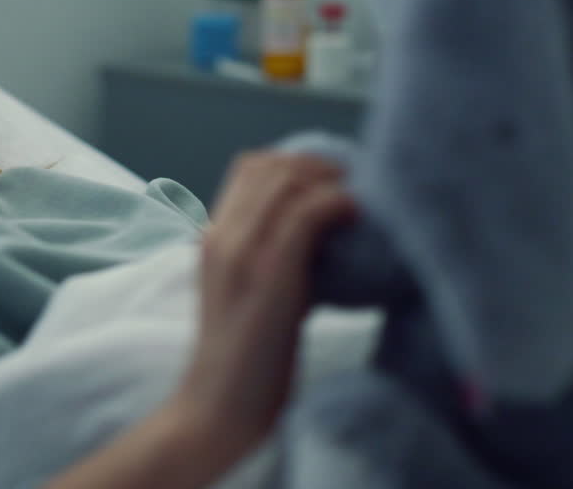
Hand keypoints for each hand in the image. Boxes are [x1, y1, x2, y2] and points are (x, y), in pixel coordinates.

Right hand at [170, 150, 356, 456]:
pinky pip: (307, 212)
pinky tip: (357, 217)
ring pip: (286, 179)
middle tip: (353, 187)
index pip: (249, 168)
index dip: (295, 163)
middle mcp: (222, 237)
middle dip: (318, 165)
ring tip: (359, 203)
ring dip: (330, 182)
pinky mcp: (270, 273)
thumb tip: (326, 234)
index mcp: (213, 239)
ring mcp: (242, 252)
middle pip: (269, 165)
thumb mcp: (255, 294)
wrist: (218, 409)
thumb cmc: (246, 363)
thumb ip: (275, 258)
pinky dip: (337, 204)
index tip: (331, 182)